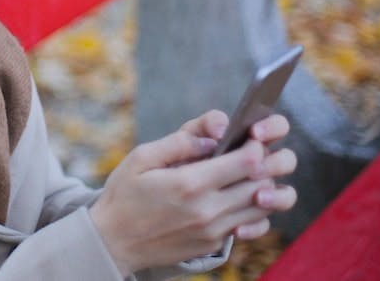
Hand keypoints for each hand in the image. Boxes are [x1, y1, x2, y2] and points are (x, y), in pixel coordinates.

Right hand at [88, 111, 296, 274]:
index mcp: (190, 183)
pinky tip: (237, 198)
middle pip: (261, 183)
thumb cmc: (124, 195)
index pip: (247, 162)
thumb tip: (214, 136)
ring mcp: (213, 231)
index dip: (255, 146)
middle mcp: (207, 210)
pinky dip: (252, 209)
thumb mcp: (141, 158)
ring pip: (261, 207)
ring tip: (250, 174)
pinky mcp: (214, 243)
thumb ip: (179, 142)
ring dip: (263, 187)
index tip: (250, 138)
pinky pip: (249, 225)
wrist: (113, 242)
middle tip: (256, 153)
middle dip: (266, 164)